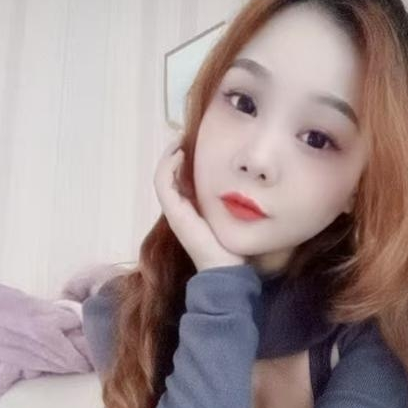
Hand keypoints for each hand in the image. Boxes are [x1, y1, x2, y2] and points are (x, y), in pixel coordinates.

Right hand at [154, 134, 246, 272]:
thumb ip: (230, 202)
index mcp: (191, 211)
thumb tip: (244, 184)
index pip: (180, 180)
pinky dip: (168, 166)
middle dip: (174, 154)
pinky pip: (162, 183)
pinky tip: (180, 154)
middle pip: (169, 176)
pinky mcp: (174, 213)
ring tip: (180, 141)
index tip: (194, 145)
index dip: (182, 161)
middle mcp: (179, 210)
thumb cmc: (231, 248)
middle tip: (185, 137)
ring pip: (162, 177)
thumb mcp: (231, 218)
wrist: (225, 269)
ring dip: (168, 156)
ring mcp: (174, 212)